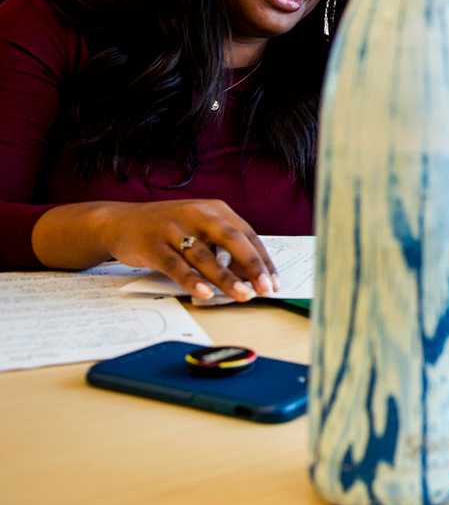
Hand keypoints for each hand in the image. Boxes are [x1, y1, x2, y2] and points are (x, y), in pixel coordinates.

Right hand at [103, 200, 278, 301]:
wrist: (119, 221)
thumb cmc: (168, 229)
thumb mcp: (200, 228)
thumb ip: (224, 247)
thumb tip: (250, 276)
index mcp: (215, 209)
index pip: (247, 234)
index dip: (263, 259)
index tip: (274, 281)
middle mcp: (197, 214)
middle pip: (232, 240)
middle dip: (252, 265)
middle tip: (265, 288)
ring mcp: (173, 228)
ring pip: (204, 256)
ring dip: (225, 277)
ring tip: (242, 295)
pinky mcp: (153, 245)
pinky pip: (175, 265)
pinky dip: (191, 280)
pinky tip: (205, 293)